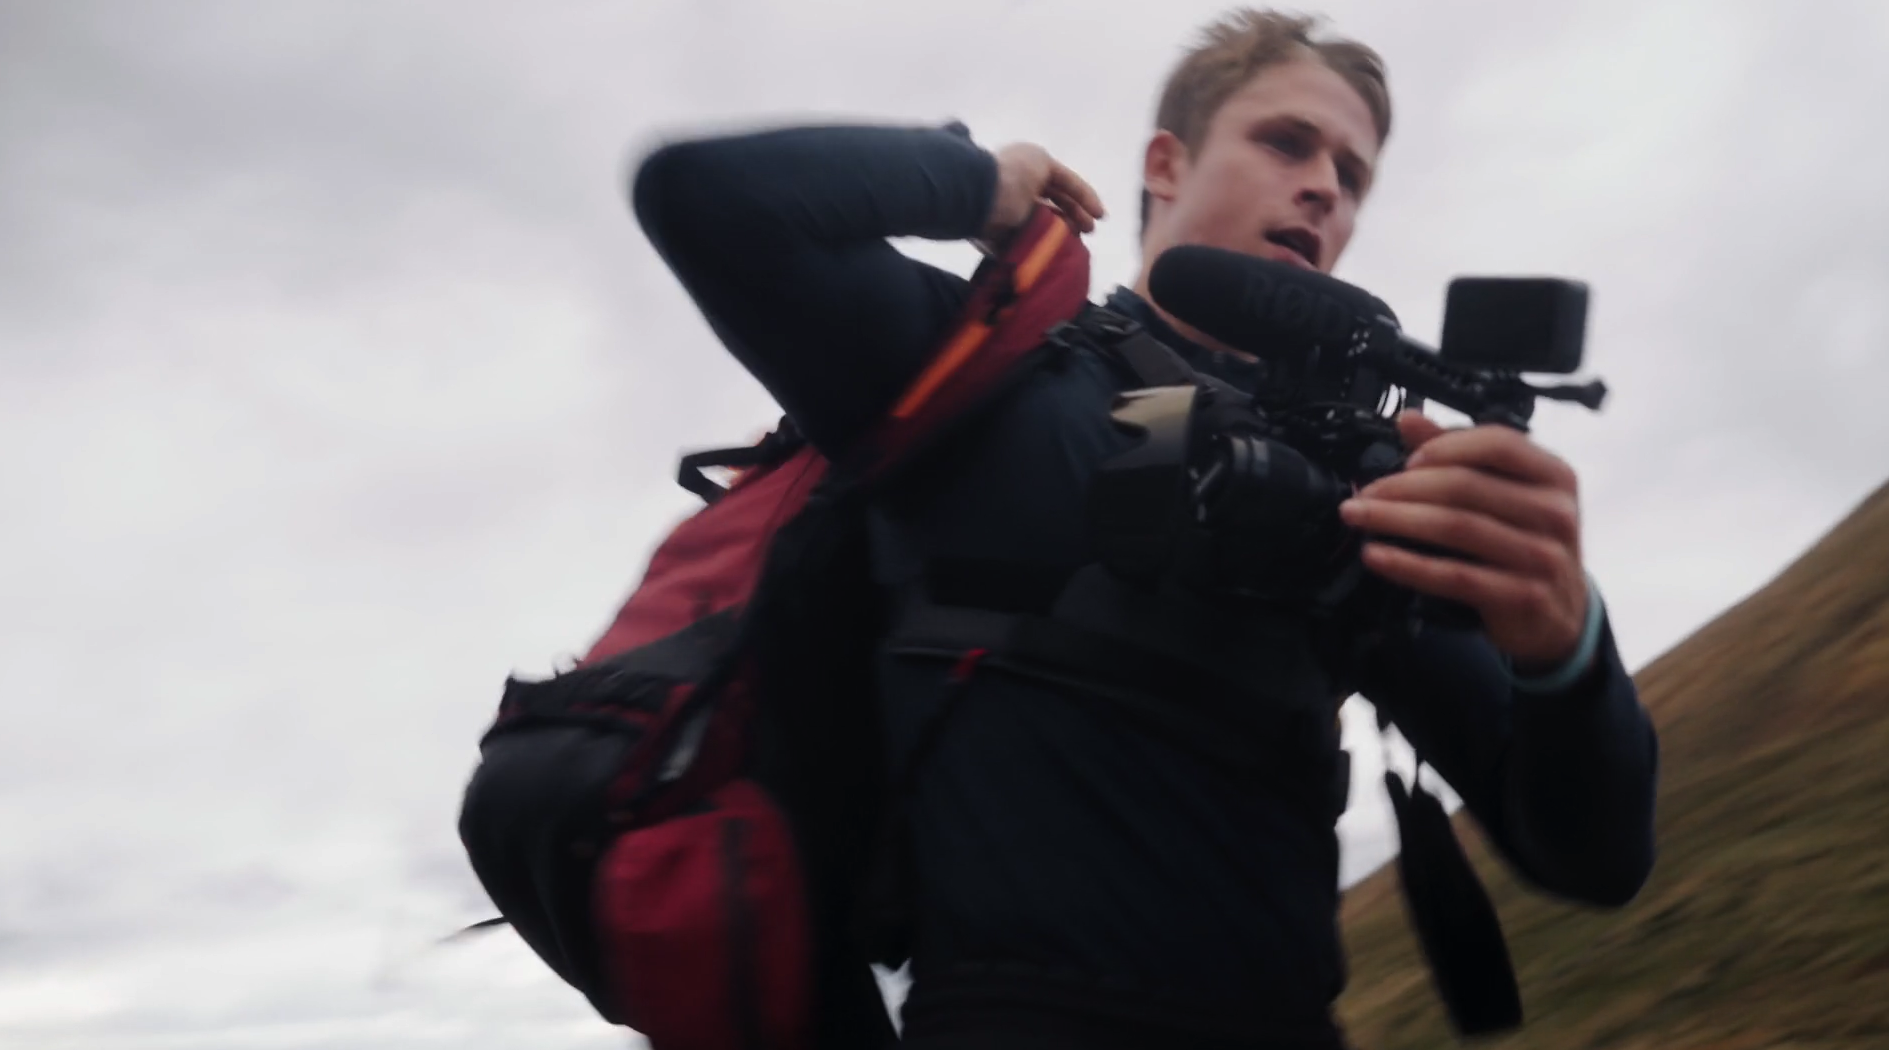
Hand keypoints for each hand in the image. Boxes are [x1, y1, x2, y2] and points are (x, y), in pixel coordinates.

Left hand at [982, 142, 1105, 242]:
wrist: (985, 198)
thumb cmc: (1015, 174)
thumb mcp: (1041, 162)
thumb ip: (1059, 178)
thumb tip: (1061, 199)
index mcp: (1029, 168)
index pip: (1063, 182)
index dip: (1084, 197)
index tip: (1101, 215)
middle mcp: (1023, 189)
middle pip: (1057, 204)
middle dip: (1076, 215)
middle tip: (1090, 230)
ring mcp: (1014, 214)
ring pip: (1047, 223)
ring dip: (1064, 230)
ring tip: (1078, 238)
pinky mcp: (1005, 236)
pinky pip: (1031, 240)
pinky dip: (1046, 243)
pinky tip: (1061, 247)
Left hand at [1338, 410, 1589, 670]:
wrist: (1560, 614)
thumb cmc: (1527, 543)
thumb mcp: (1508, 494)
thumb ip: (1459, 453)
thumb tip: (1409, 419)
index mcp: (1554, 476)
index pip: (1498, 443)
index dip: (1445, 446)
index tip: (1404, 460)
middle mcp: (1554, 512)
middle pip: (1466, 487)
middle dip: (1403, 487)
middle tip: (1363, 493)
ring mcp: (1542, 556)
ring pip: (1456, 528)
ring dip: (1396, 521)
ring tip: (1358, 517)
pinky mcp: (1522, 596)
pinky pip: (1454, 576)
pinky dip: (1408, 565)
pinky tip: (1376, 556)